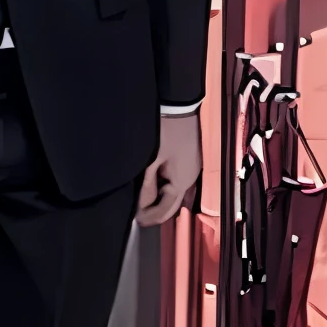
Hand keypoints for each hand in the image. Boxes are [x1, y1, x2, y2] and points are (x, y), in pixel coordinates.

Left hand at [135, 111, 201, 227]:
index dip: (150, 217)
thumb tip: (140, 207)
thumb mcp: (152, 159)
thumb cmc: (166, 130)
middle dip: (155, 211)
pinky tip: (151, 183)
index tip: (135, 221)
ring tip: (141, 200)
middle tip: (136, 214)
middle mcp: (191, 179)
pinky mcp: (189, 161)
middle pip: (172, 204)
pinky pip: (176, 181)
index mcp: (183, 181)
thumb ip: (146, 185)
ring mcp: (191, 170)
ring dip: (159, 198)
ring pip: (174, 193)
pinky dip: (164, 186)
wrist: (180, 105)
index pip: (166, 210)